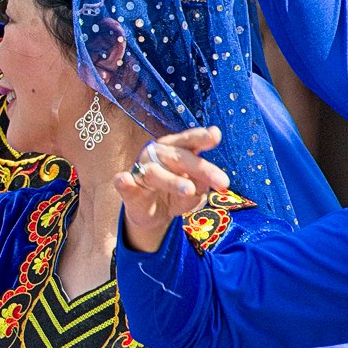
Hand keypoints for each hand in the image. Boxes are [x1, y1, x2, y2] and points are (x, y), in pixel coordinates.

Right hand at [114, 127, 228, 253]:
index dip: (201, 137)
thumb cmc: (175, 194)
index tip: (215, 135)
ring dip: (172, 181)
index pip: (189, 141)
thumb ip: (199, 185)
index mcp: (176, 149)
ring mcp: (141, 169)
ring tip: (189, 190)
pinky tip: (124, 179)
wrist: (152, 213)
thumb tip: (200, 187)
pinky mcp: (127, 187)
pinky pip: (123, 182)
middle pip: (179, 157)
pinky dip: (123, 181)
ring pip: (156, 173)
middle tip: (223, 182)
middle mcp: (158, 155)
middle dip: (201, 169)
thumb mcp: (195, 191)